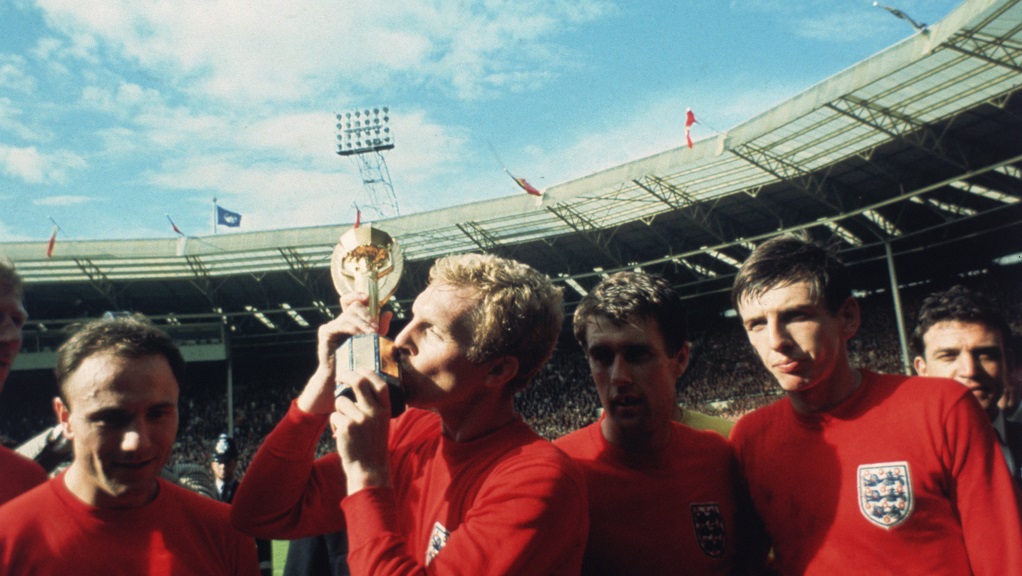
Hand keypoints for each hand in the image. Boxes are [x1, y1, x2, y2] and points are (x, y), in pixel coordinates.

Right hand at [297, 292, 390, 414]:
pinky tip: (361, 336)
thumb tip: (388, 313)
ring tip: (372, 333)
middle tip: (376, 328)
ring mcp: (332, 324)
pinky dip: (352, 328)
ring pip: (349, 314)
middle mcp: (341, 320)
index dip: (358, 295)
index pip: (352, 300)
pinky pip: (340, 324)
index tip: (368, 298)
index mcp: (351, 320)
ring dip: (363, 323)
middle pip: (354, 306)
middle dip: (367, 315)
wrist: (342, 377)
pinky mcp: (325, 332)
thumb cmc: (358, 361)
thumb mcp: (373, 342)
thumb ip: (380, 328)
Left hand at [330, 368, 392, 494]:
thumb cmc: (372, 443)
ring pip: (341, 401)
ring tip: (345, 423)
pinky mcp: (347, 427)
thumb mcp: (381, 422)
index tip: (359, 369)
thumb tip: (359, 384)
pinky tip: (342, 434)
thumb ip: (374, 405)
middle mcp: (374, 412)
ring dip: (338, 409)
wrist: (368, 467)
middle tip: (340, 376)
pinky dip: (335, 423)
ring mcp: (361, 419)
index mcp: (385, 410)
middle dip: (347, 375)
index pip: (379, 383)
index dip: (368, 373)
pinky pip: (334, 415)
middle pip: (359, 382)